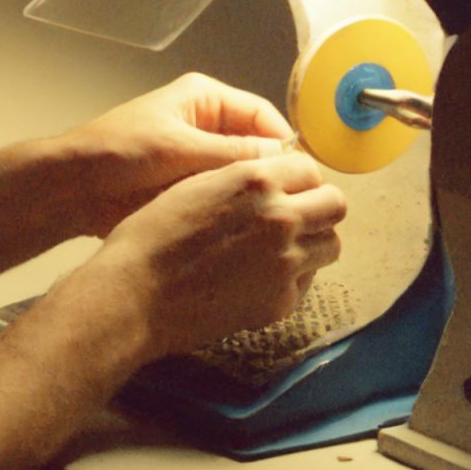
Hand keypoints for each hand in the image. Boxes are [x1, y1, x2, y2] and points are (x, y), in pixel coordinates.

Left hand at [58, 73, 293, 236]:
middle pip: (254, 146)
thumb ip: (231, 153)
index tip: (301, 173)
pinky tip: (246, 226)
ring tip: (273, 216)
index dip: (282, 142)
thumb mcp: (180, 148)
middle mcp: (206, 125)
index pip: (261, 115)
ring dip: (250, 192)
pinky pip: (219, 194)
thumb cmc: (120, 153)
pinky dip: (230, 207)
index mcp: (205, 100)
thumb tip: (282, 159)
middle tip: (290, 201)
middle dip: (269, 171)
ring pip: (238, 174)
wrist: (74, 187)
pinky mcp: (187, 187)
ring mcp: (196, 158)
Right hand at [91, 150, 346, 358]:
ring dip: (313, 242)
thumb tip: (271, 180)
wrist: (135, 295)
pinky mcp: (280, 301)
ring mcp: (285, 263)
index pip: (309, 168)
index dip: (298, 179)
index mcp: (256, 181)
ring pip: (331, 244)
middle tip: (295, 217)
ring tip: (283, 249)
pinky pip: (306, 282)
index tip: (288, 190)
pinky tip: (261, 278)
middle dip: (318, 207)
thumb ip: (241, 179)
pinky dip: (292, 278)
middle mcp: (280, 218)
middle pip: (335, 203)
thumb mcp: (194, 186)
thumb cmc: (151, 238)